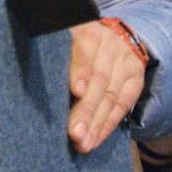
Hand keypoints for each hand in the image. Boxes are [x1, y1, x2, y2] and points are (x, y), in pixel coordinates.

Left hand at [68, 19, 145, 152]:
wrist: (112, 36)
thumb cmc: (73, 42)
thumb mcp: (63, 39)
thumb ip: (55, 55)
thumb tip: (36, 83)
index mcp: (86, 29)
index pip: (85, 48)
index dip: (81, 70)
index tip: (75, 91)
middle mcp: (108, 42)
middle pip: (99, 78)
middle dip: (86, 109)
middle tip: (74, 132)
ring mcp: (125, 60)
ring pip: (111, 95)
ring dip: (96, 123)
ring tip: (83, 142)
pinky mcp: (135, 77)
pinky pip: (123, 104)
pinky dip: (108, 124)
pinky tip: (96, 137)